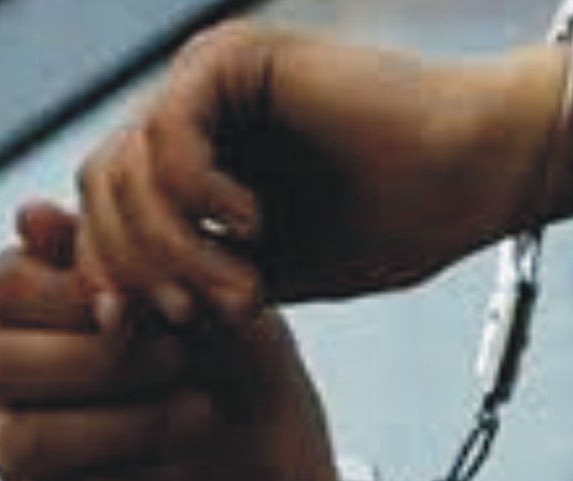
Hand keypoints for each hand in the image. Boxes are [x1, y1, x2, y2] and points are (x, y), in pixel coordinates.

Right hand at [0, 201, 350, 480]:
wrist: (273, 449)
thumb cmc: (229, 348)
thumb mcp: (192, 288)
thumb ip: (114, 253)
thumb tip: (27, 215)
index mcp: (25, 301)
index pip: (0, 285)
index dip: (71, 296)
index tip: (155, 304)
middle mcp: (3, 370)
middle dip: (98, 363)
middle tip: (181, 359)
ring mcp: (12, 441)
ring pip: (22, 440)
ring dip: (121, 427)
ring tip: (201, 412)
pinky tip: (186, 467)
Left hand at [74, 21, 557, 323]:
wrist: (475, 174)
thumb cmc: (387, 225)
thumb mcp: (260, 278)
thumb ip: (187, 287)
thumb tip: (107, 318)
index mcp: (188, 158)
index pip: (102, 215)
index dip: (110, 278)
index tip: (153, 331)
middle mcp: (186, 110)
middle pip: (97, 192)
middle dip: (136, 267)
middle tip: (196, 313)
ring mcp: (204, 78)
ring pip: (124, 168)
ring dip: (173, 244)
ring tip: (239, 283)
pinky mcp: (233, 57)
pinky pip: (169, 133)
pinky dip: (198, 194)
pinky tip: (252, 224)